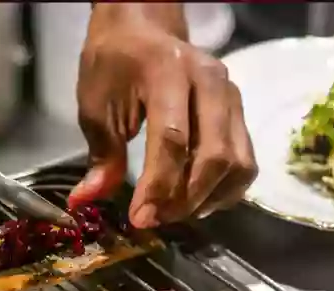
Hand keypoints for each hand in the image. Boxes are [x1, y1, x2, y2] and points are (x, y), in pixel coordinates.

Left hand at [69, 3, 256, 228]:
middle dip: (185, 199)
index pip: (172, 140)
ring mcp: (231, 97)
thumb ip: (100, 156)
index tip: (140, 218)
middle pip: (214, 156)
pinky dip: (225, 190)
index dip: (158, 187)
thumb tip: (88, 200)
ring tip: (176, 211)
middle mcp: (209, 83)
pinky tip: (198, 200)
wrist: (143, 29)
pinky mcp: (239, 112)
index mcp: (167, 72)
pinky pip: (245, 163)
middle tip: (157, 218)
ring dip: (208, 199)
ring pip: (238, 163)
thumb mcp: (96, 106)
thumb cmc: (115, 64)